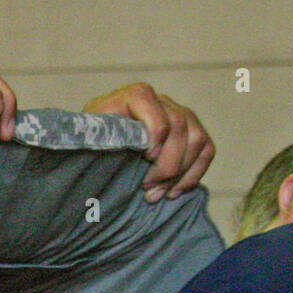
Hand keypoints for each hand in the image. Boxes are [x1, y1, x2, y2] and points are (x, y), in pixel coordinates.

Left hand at [82, 83, 214, 200]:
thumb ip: (95, 141)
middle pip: (179, 124)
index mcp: (130, 98)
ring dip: (180, 172)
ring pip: (197, 138)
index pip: (149, 100)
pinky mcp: (190, 133)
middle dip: (167, 163)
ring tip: (156, 195)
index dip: (154, 131)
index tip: (147, 159)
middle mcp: (159, 101)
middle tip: (147, 190)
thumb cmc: (89, 150)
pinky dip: (193, 174)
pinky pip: (206, 149)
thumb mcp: (86, 143)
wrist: (99, 154)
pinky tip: (174, 192)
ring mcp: (178, 115)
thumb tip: (109, 151)